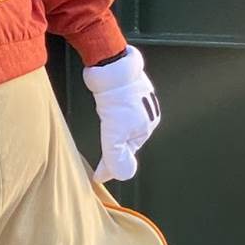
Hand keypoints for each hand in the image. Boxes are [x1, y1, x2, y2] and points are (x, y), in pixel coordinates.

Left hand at [83, 46, 160, 183]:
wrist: (113, 68)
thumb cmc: (116, 100)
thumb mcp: (114, 135)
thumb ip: (116, 157)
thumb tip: (123, 176)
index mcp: (146, 127)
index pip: (125, 153)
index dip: (110, 167)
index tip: (98, 177)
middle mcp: (146, 114)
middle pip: (127, 139)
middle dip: (116, 150)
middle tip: (101, 162)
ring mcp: (138, 100)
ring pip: (124, 124)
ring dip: (115, 133)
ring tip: (105, 137)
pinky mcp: (128, 89)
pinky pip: (121, 108)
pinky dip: (114, 117)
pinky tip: (107, 115)